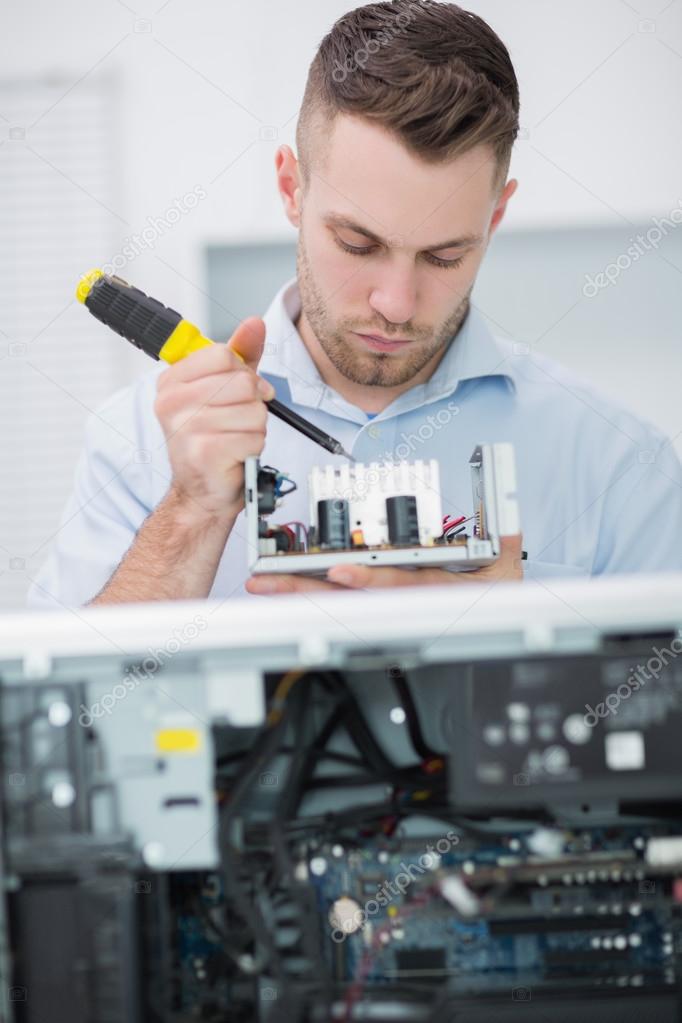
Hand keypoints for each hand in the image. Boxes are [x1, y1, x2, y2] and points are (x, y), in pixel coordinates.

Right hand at [153, 317, 274, 519]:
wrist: (203, 492)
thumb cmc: (213, 440)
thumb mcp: (226, 391)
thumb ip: (240, 356)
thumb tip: (255, 323)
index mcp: (172, 381)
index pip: (223, 354)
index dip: (243, 373)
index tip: (241, 393)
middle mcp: (172, 403)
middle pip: (242, 381)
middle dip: (253, 403)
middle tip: (237, 422)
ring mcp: (185, 427)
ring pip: (253, 410)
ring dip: (255, 428)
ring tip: (235, 439)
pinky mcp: (203, 452)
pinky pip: (253, 436)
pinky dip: (253, 447)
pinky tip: (236, 455)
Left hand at [245, 534, 523, 593]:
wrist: (501, 620)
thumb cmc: (498, 592)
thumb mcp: (507, 564)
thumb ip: (502, 533)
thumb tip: (501, 503)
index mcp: (439, 592)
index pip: (400, 585)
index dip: (368, 580)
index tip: (338, 570)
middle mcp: (407, 608)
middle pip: (353, 601)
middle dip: (308, 592)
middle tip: (271, 581)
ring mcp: (392, 614)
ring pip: (341, 607)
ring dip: (301, 596)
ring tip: (266, 584)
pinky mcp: (381, 614)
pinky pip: (342, 609)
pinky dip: (311, 600)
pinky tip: (284, 591)